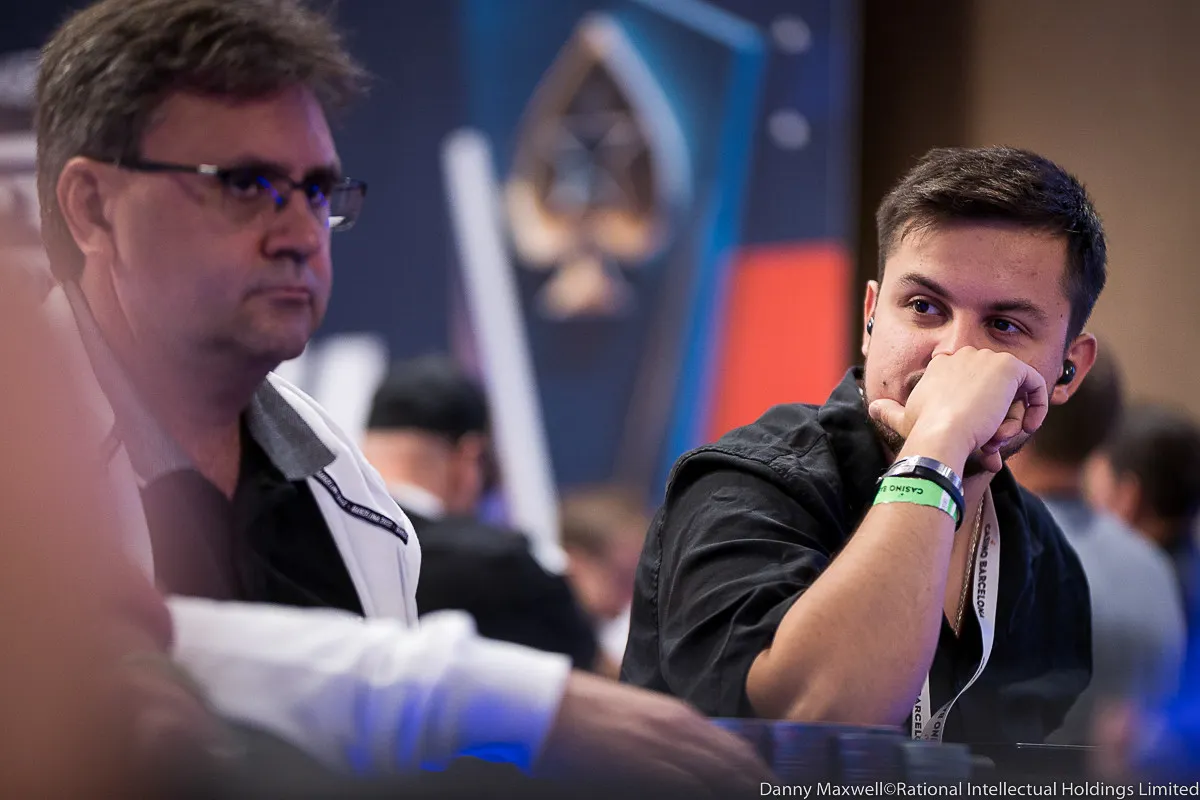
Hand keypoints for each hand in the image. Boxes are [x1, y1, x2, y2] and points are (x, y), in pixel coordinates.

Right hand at [536, 673, 772, 795]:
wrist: (544, 705)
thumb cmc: (579, 714)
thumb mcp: (635, 719)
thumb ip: (666, 737)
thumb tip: (688, 761)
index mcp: (680, 717)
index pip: (738, 752)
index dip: (759, 778)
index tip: (771, 791)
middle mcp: (684, 729)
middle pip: (742, 769)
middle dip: (762, 789)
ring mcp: (670, 749)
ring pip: (728, 780)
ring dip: (747, 792)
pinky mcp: (654, 769)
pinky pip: (699, 791)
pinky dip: (716, 797)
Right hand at [868, 347, 1048, 472]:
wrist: (941, 435)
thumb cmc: (922, 432)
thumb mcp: (902, 419)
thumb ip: (889, 412)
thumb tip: (873, 408)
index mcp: (941, 365)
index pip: (973, 383)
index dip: (979, 410)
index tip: (978, 434)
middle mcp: (963, 355)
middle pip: (995, 388)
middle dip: (996, 418)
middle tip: (988, 444)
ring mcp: (986, 358)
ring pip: (1013, 391)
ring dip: (1010, 420)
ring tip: (996, 440)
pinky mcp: (1008, 367)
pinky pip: (1035, 383)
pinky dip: (1038, 405)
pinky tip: (1027, 426)